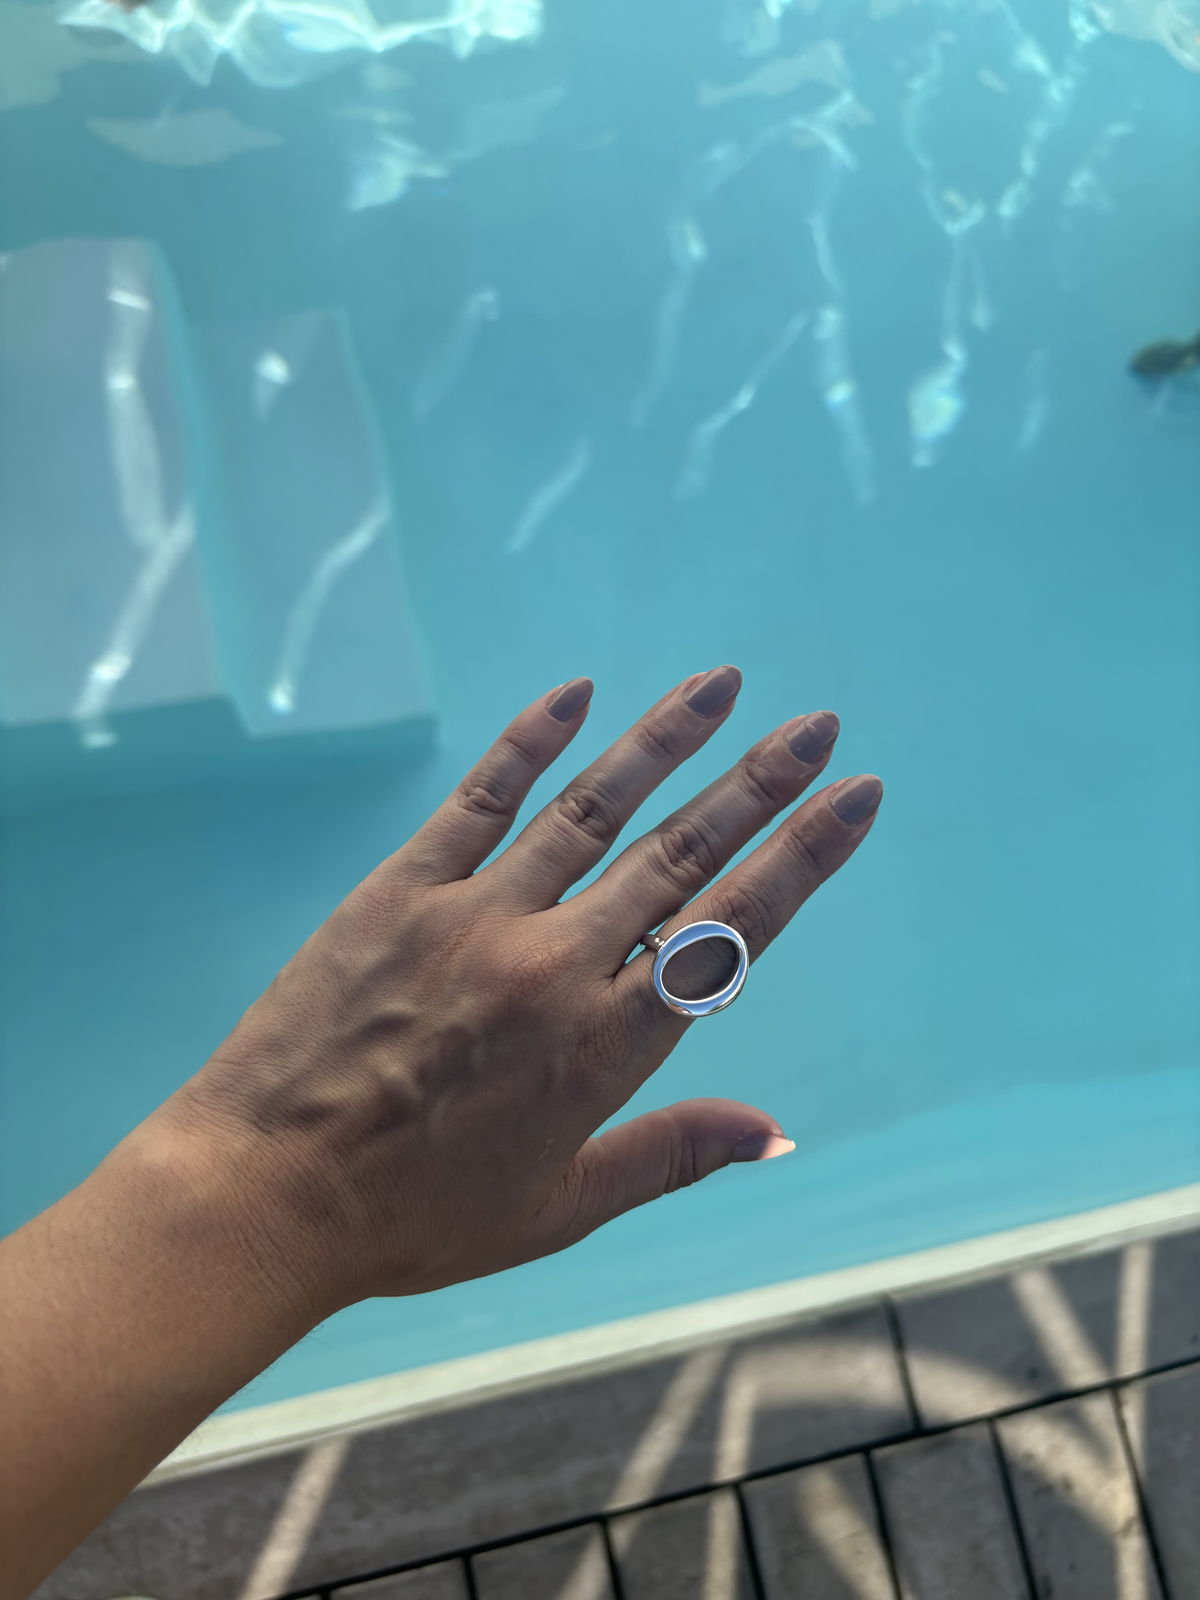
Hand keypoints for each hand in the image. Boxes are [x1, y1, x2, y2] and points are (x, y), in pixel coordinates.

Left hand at [165, 667, 882, 1316]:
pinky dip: (529, 742)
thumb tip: (778, 1133)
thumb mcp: (559, 1207)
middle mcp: (555, 966)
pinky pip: (478, 800)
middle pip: (680, 855)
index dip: (803, 858)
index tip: (853, 799)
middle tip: (816, 725)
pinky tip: (575, 692)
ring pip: (593, 809)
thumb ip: (673, 1157)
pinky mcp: (402, 891)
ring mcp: (476, 918)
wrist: (267, 1195)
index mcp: (606, 1047)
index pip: (731, 931)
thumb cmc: (416, 1220)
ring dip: (664, 740)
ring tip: (723, 683)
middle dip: (760, 784)